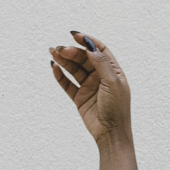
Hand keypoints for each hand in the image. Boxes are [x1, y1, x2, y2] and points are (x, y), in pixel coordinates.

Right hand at [50, 32, 132, 146]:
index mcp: (112, 71)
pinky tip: (54, 68)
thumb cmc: (117, 109)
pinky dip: (61, 76)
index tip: (75, 35)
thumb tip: (90, 45)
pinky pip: (68, 84)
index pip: (99, 50)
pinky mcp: (80, 98)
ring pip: (74, 69)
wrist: (111, 133)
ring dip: (64, 60)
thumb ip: (101, 63)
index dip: (87, 41)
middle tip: (61, 49)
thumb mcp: (112, 82)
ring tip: (53, 53)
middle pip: (84, 58)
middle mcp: (100, 77)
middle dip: (72, 52)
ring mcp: (89, 87)